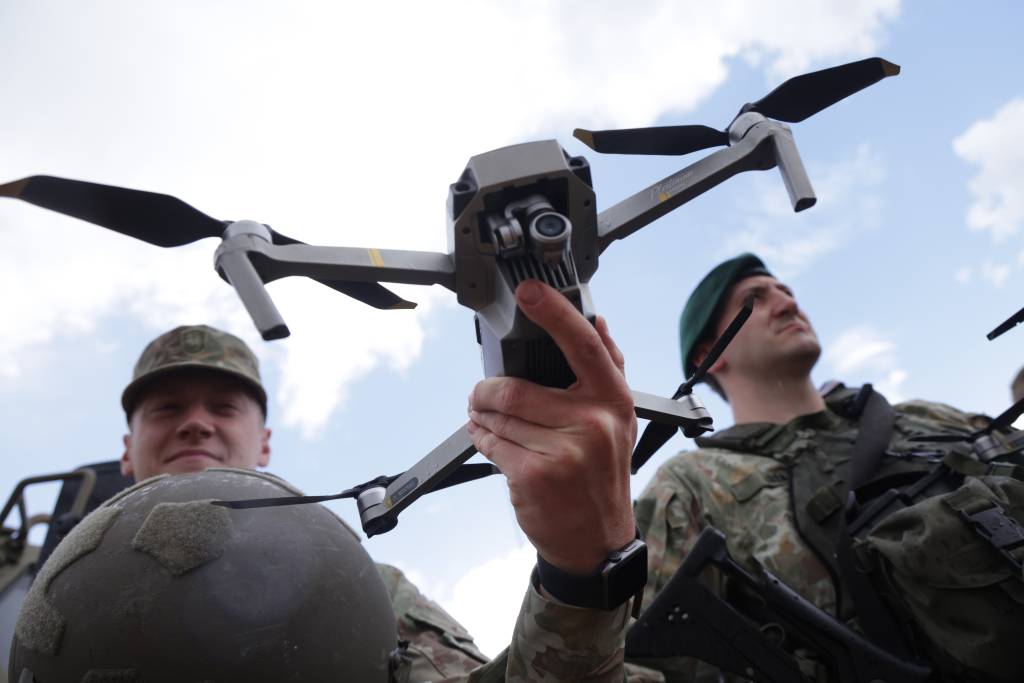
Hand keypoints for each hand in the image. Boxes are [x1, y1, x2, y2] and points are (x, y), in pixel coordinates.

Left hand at [467, 280, 636, 575]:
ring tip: (485, 421)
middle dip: (486, 391)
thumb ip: (609, 368)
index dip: (554, 313)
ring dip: (480, 416)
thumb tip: (598, 321)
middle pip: (516, 388)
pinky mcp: (534, 475)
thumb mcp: (618, 421)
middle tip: (481, 395)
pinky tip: (487, 441)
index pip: (583, 345)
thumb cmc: (601, 473)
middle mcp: (593, 423)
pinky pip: (490, 443)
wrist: (595, 539)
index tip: (529, 292)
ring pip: (498, 416)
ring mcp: (563, 451)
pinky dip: (480, 439)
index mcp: (613, 400)